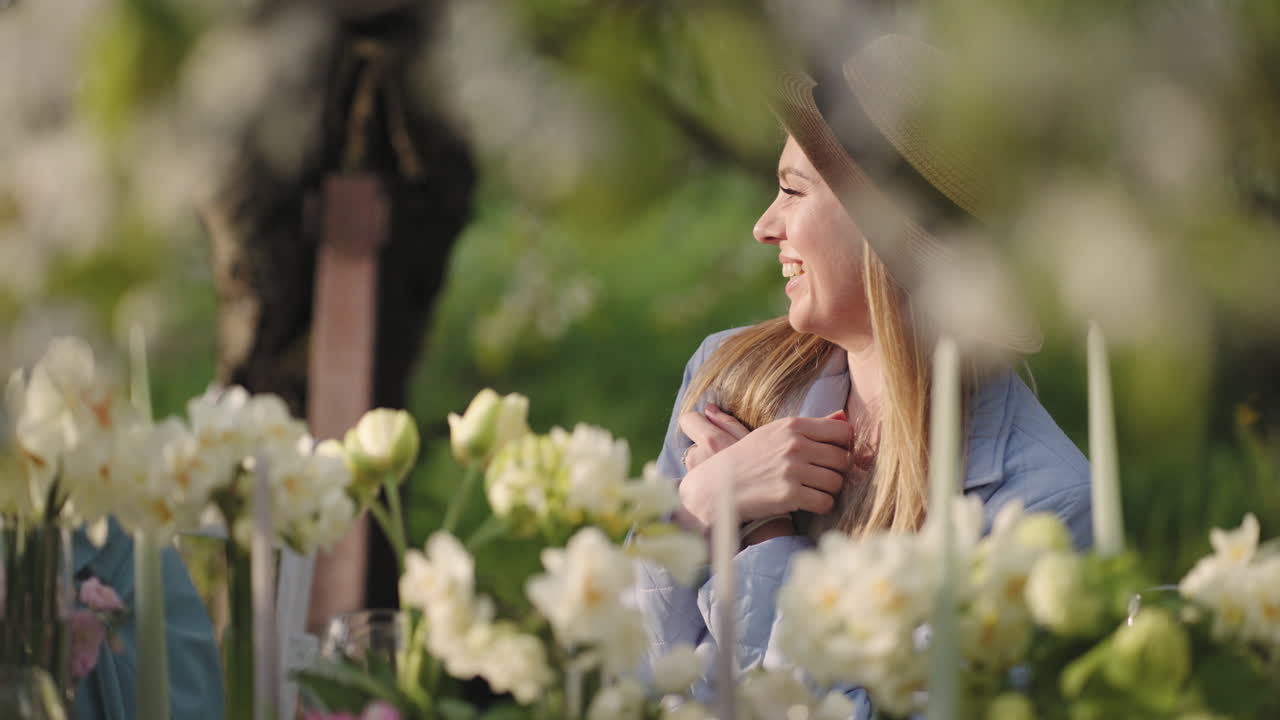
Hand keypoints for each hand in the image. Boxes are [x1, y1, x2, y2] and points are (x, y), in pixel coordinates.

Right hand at [677, 410, 852, 533]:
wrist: (718, 486)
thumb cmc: (748, 459)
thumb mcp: (774, 433)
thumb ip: (809, 427)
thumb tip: (843, 416)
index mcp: (793, 426)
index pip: (843, 432)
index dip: (843, 446)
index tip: (832, 456)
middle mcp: (795, 445)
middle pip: (843, 459)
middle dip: (836, 472)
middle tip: (819, 478)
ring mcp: (793, 470)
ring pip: (837, 482)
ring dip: (828, 490)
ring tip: (810, 490)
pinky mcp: (790, 494)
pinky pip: (826, 502)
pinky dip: (820, 506)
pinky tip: (806, 502)